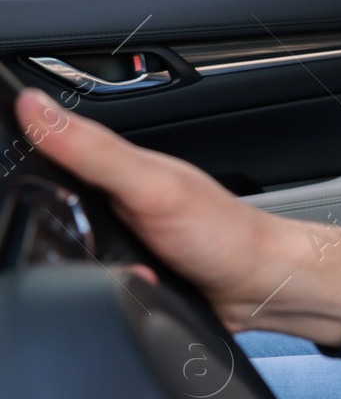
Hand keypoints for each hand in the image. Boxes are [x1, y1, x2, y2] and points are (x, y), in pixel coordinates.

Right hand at [13, 89, 340, 346]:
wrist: (258, 286)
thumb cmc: (220, 232)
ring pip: (55, 250)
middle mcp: (106, 198)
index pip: (41, 147)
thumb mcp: (150, 185)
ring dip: (68, 267)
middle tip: (95, 240)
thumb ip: (92, 150)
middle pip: (40, 206)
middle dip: (38, 228)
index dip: (10, 154)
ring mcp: (111, 237)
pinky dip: (89, 291)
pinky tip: (112, 288)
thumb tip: (34, 107)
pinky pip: (81, 282)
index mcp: (108, 166)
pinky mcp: (117, 273)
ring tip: (112, 267)